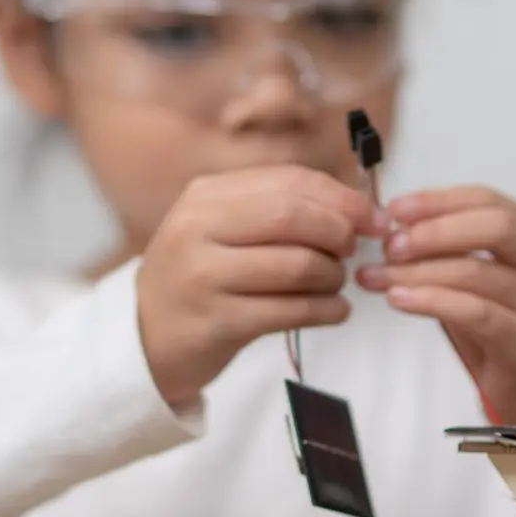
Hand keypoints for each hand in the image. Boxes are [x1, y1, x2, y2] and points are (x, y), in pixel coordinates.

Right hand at [137, 165, 390, 407]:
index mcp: (205, 195)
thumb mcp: (222, 227)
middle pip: (293, 216)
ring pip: (297, 265)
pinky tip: (335, 310)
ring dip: (334, 276)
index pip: (288, 181)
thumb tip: (357, 205)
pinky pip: (291, 311)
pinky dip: (327, 310)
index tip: (371, 217)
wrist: (145, 334)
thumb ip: (278, 208)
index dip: (340, 197)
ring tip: (336, 284)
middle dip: (338, 233)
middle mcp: (198, 228)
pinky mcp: (216, 322)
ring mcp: (203, 276)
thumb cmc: (200, 276)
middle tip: (353, 251)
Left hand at [356, 185, 515, 424]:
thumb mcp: (476, 279)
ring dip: (418, 272)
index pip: (489, 200)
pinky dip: (431, 301)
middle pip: (495, 227)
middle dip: (435, 231)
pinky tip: (399, 300)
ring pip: (477, 272)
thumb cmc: (500, 328)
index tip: (395, 209)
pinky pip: (475, 312)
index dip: (439, 201)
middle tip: (389, 246)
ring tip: (378, 277)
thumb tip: (392, 226)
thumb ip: (448, 249)